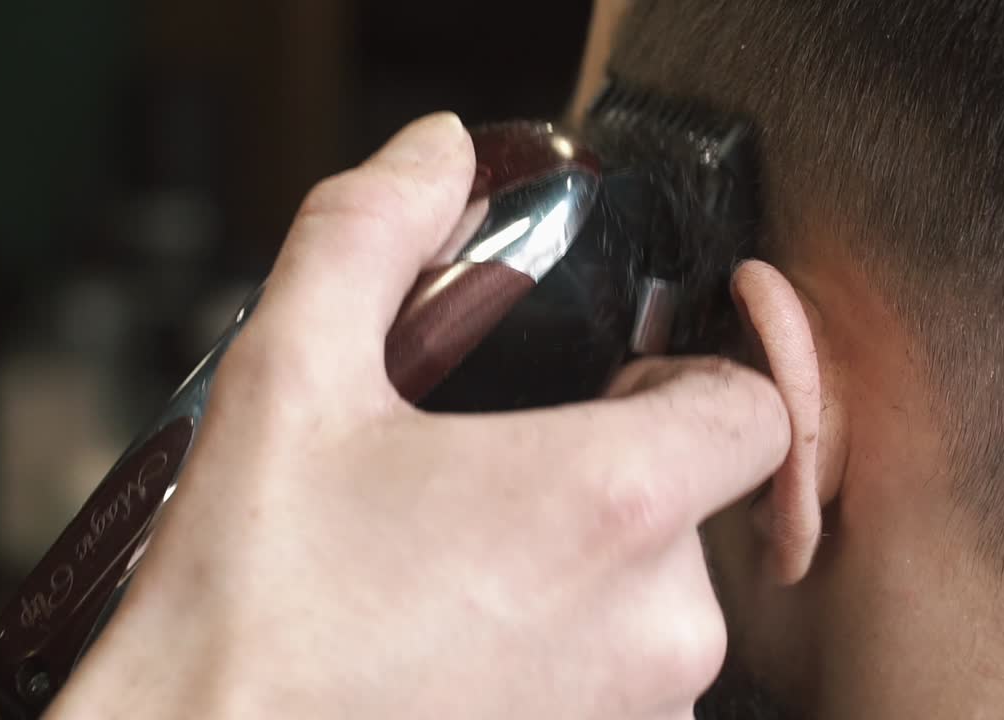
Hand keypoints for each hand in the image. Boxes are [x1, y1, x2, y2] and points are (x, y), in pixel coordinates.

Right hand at [47, 113, 790, 719]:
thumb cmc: (246, 618)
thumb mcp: (288, 383)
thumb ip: (371, 235)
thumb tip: (434, 156)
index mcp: (610, 501)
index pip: (757, 409)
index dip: (690, 386)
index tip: (614, 395)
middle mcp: (659, 624)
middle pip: (696, 510)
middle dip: (612, 484)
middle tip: (489, 494)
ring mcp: (642, 714)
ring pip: (659, 606)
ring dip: (586, 581)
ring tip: (461, 582)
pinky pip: (628, 691)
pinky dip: (570, 665)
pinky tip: (466, 653)